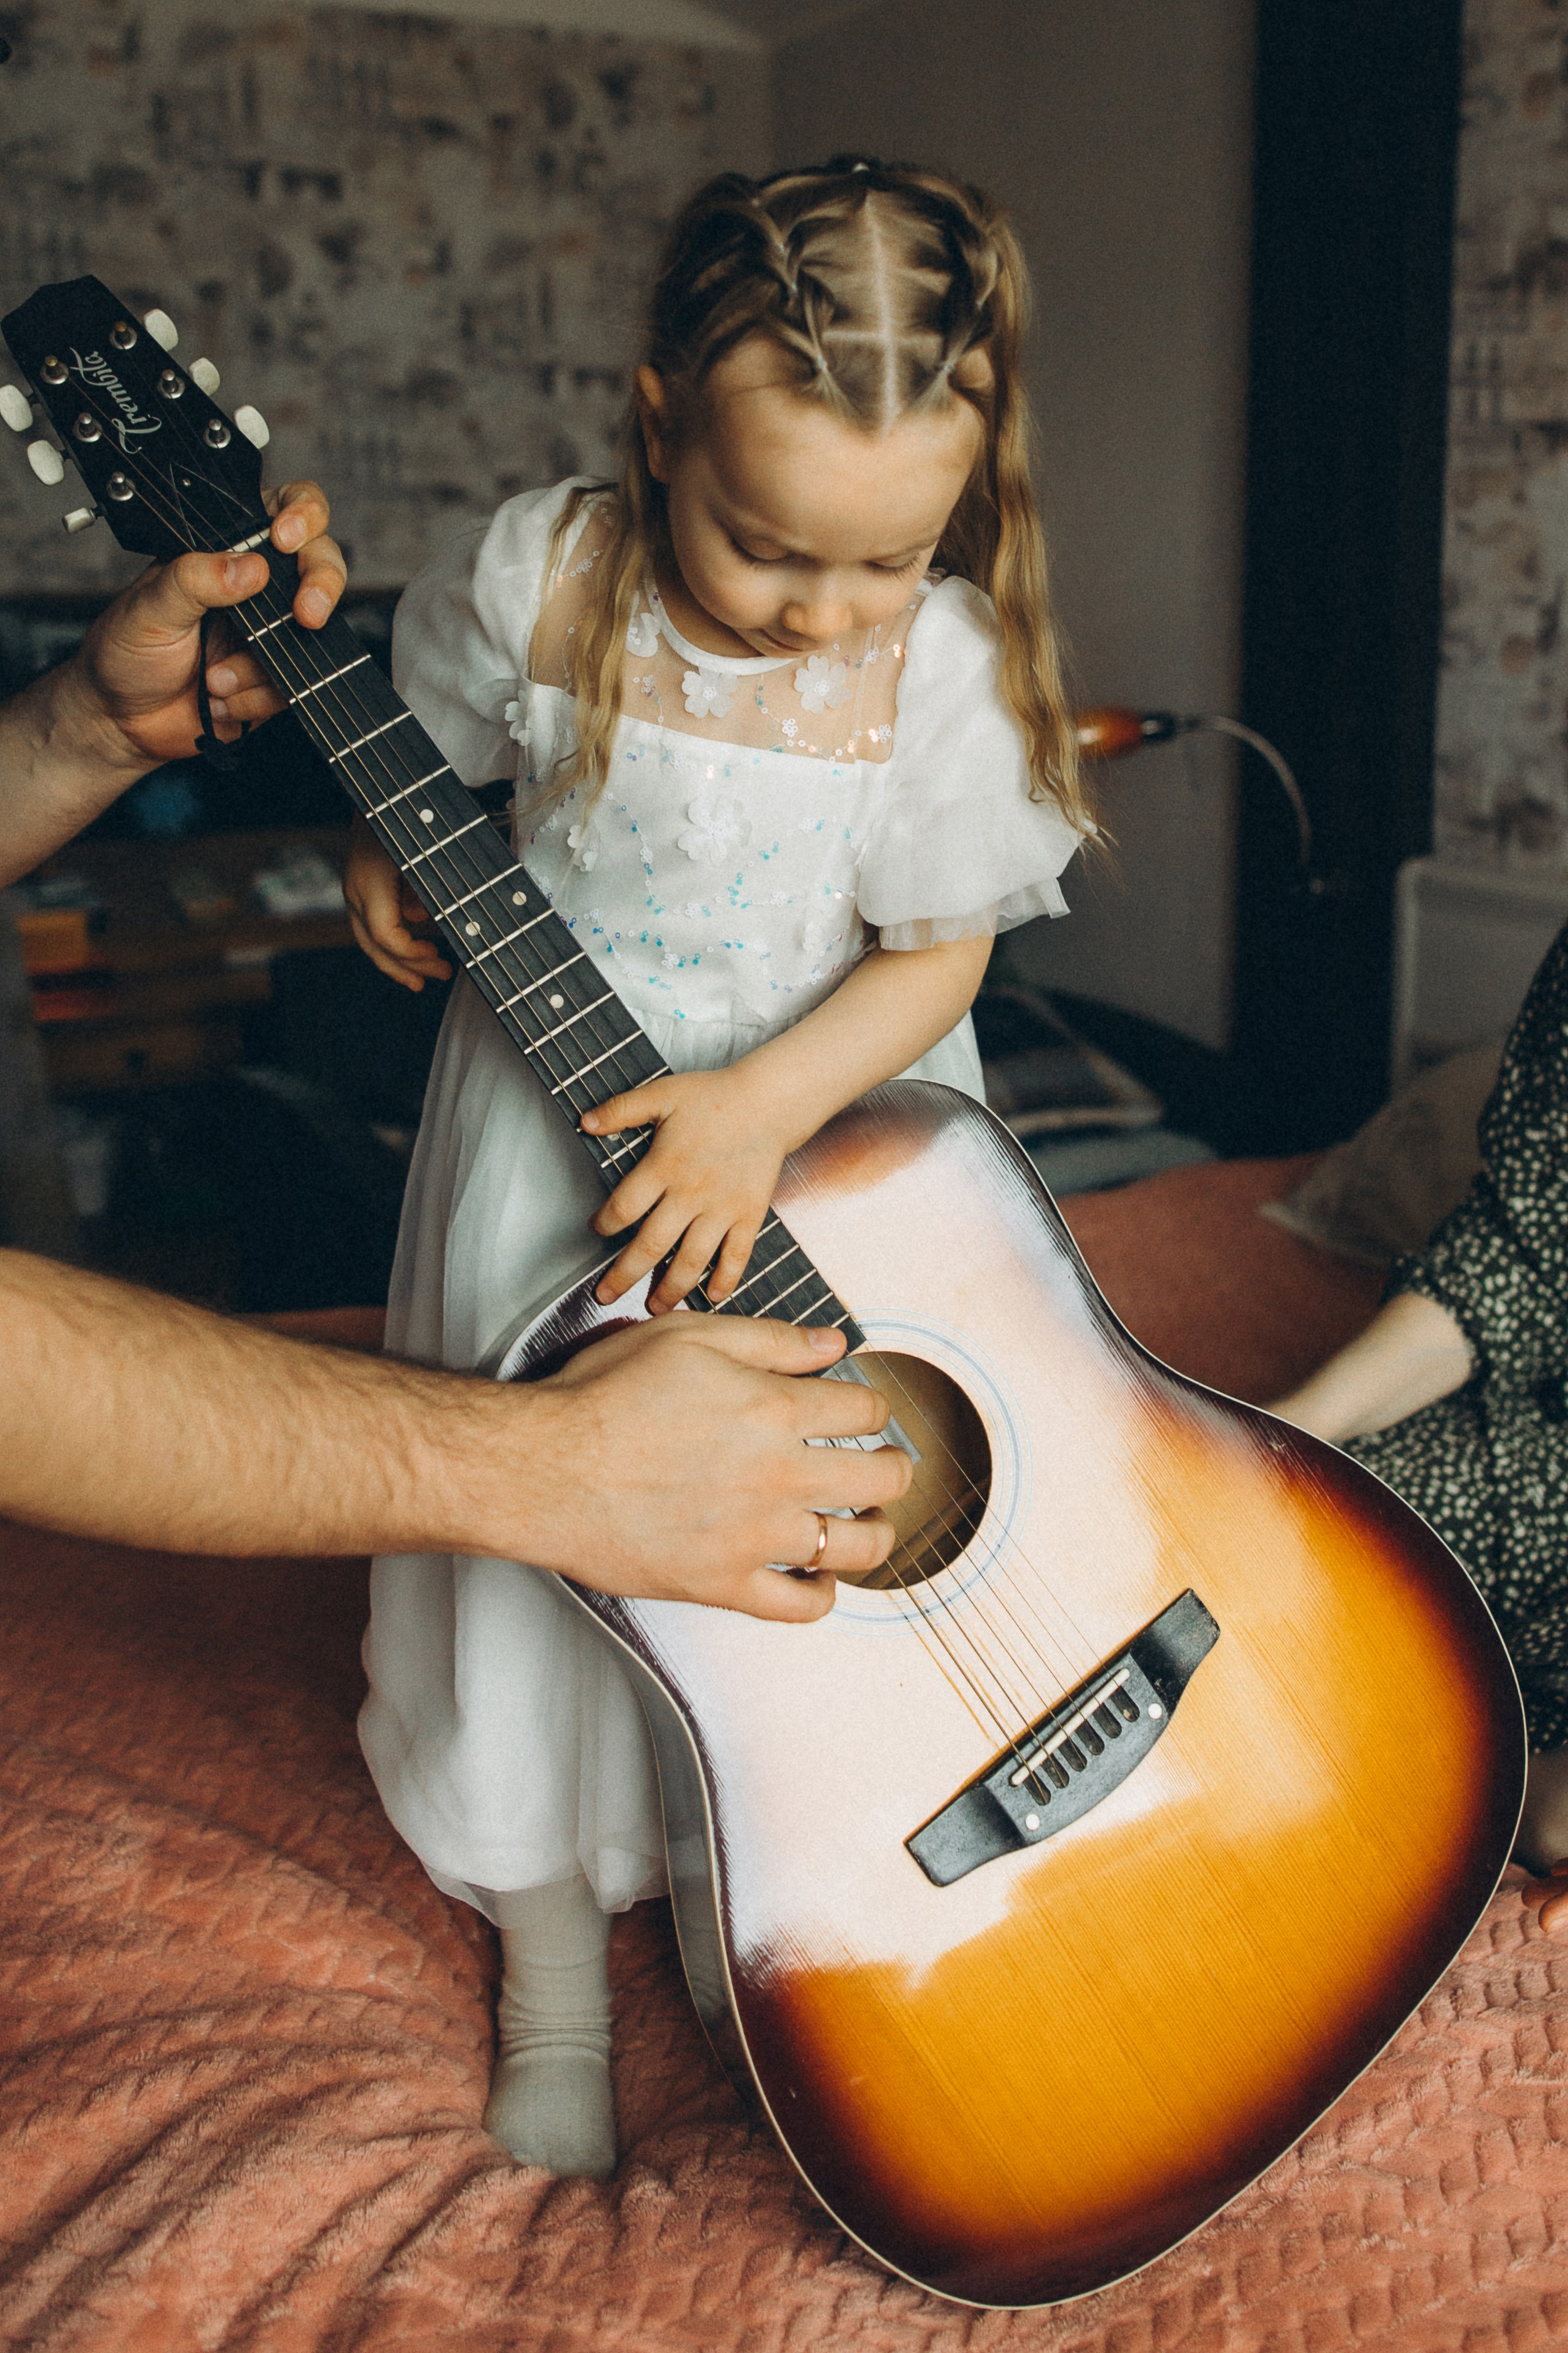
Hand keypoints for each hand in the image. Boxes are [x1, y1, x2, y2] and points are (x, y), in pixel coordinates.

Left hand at [75, 479, 346, 773]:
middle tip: (305, 615)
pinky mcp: (275, 680)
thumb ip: (194, 580)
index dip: (301, 514)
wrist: (124, 720)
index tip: (286, 538)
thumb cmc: (126, 652)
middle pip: (320, 565)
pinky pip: (293, 686)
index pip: (282, 508)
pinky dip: (256, 699)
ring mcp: (269, 635)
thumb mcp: (150, 606)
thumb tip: (251, 567)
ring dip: (259, 667)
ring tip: (214, 678)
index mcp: (223, 551)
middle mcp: (254, 589)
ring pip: (310, 636)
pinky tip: (221, 699)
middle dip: (320, 588)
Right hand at [344, 815, 451, 990]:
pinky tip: (417, 952)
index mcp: (370, 882)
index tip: (439, 955)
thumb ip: (425, 885)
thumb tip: (421, 920)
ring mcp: (354, 891)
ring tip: (425, 978)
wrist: (379, 790)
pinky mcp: (360, 890)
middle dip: (407, 968)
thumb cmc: (408, 817)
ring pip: (370, 940)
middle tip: (442, 976)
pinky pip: (372, 927)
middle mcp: (355, 891)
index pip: (385, 935)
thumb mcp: (424, 850)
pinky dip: (394, 944)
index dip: (411, 954)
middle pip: (374, 946)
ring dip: (399, 962)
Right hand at [517, 1314, 911, 1617]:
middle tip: (885, 1467)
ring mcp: (756, 1537)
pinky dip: (823, 1595)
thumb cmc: (603, 1397)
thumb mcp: (688, 1337)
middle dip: (894, 1469)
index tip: (861, 1414)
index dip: (872, 1408)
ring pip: (856, 1546)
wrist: (543, 1469)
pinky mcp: (724, 1584)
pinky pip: (800, 1606)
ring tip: (866, 1522)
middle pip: (881, 1479)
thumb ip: (771, 1340)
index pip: (866, 1411)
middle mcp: (779, 1476)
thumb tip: (834, 1344)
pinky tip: (819, 1577)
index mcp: (775, 1409)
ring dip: (874, 1532)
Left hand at [581, 1065, 789, 1313]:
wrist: (769, 1102)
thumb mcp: (661, 1093)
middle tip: (605, 1296)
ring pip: (691, 1260)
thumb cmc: (713, 1097)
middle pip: (651, 1245)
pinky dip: (725, 1280)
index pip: (624, 1208)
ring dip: (671, 1289)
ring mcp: (722, 1209)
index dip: (605, 1225)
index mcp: (664, 1166)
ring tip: (655, 1308)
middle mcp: (691, 1194)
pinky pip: (737, 1256)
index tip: (597, 1232)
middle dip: (624, 1276)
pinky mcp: (750, 1215)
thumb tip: (584, 1123)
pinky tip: (713, 1297)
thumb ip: (621, 1110)